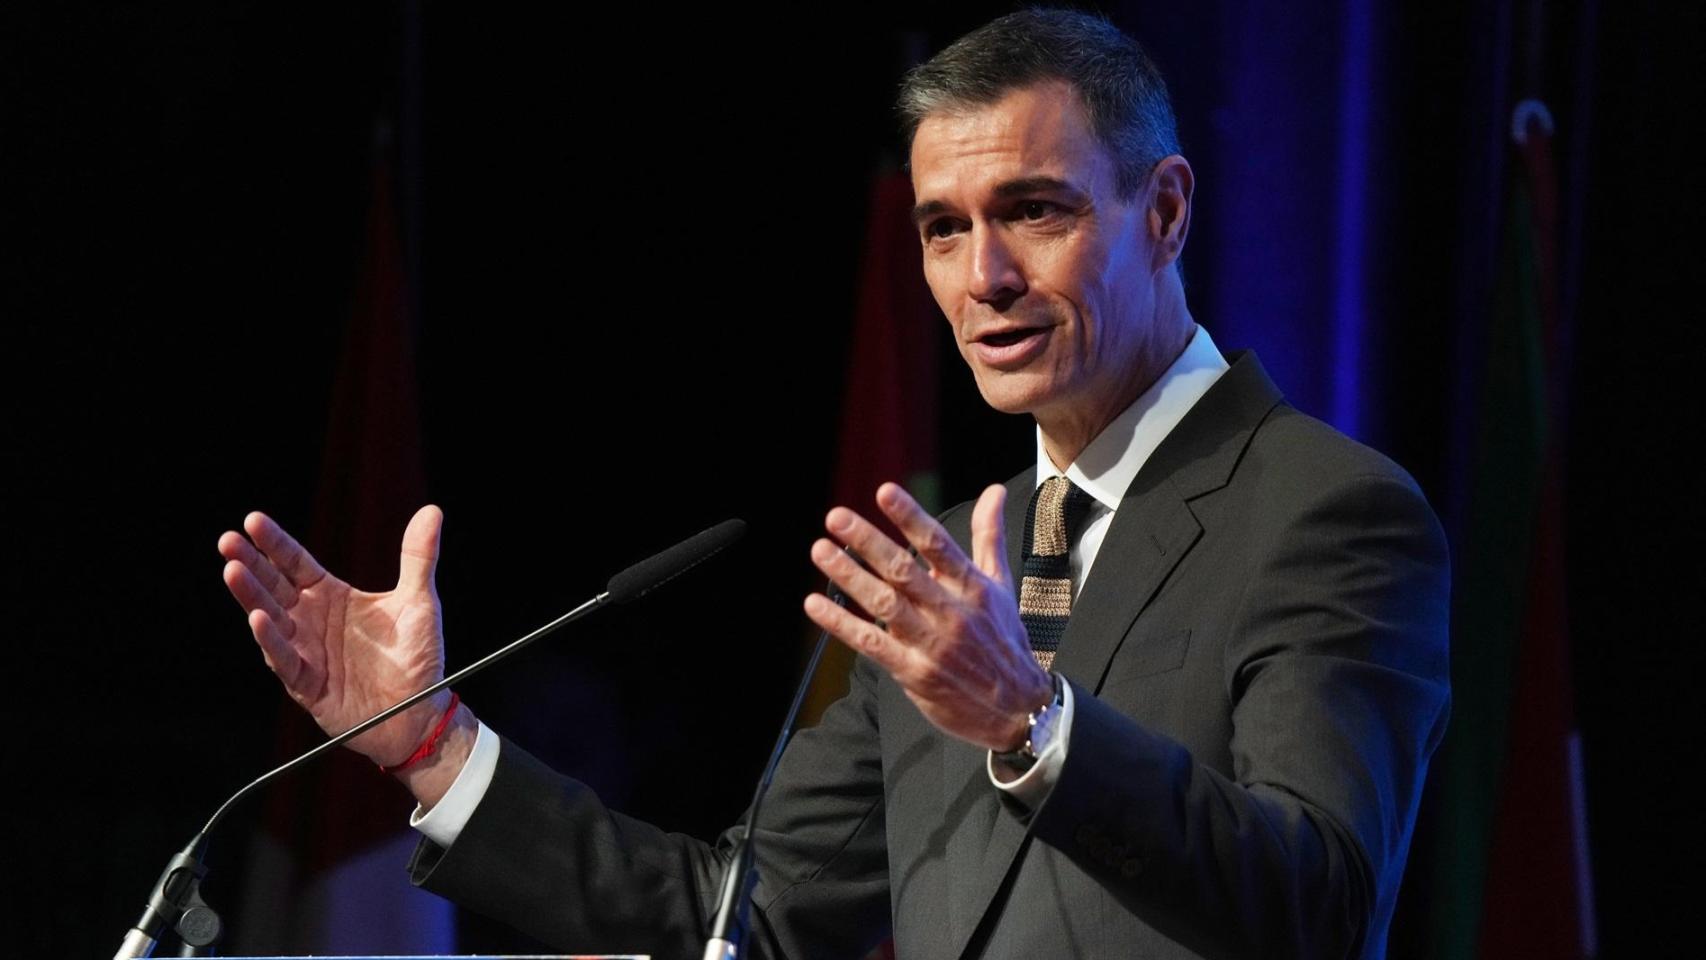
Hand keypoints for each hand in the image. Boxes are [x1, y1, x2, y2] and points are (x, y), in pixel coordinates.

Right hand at [217, 505, 453, 768]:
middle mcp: (312, 621)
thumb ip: (418, 557)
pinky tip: (259, 619)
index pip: (295, 564)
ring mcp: (306, 652)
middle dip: (250, 564)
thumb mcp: (419, 601)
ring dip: (251, 597)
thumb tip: (432, 511)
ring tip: (233, 571)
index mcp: (332, 597)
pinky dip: (272, 641)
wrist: (421, 712)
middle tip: (228, 541)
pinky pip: (285, 660)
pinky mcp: (308, 684)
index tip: (253, 520)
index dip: (275, 543)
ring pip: (270, 620)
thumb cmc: (416, 657)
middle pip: (274, 587)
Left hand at [803, 482, 1051, 751]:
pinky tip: (816, 604)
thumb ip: (989, 536)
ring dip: (849, 576)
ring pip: (885, 604)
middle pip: (904, 570)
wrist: (1016, 707)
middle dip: (868, 542)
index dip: (910, 517)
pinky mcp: (914, 672)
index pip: (937, 544)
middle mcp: (951, 611)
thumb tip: (994, 491)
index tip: (885, 491)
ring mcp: (931, 643)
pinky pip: (872, 643)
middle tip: (836, 517)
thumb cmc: (1004, 640)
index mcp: (970, 586)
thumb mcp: (1001, 585)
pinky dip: (842, 624)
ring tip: (822, 550)